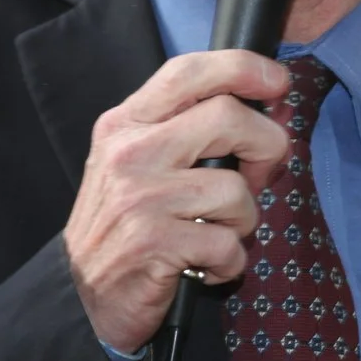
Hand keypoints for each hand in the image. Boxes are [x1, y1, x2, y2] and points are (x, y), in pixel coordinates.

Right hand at [63, 50, 289, 354]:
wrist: (82, 292)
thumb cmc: (124, 223)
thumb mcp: (137, 161)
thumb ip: (184, 129)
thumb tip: (263, 109)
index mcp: (126, 123)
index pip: (189, 71)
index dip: (243, 67)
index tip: (277, 82)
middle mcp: (130, 152)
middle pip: (228, 116)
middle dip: (266, 146)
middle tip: (259, 176)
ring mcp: (140, 197)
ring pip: (235, 190)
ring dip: (244, 221)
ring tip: (217, 233)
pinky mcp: (153, 242)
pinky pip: (228, 244)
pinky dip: (229, 263)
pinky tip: (205, 267)